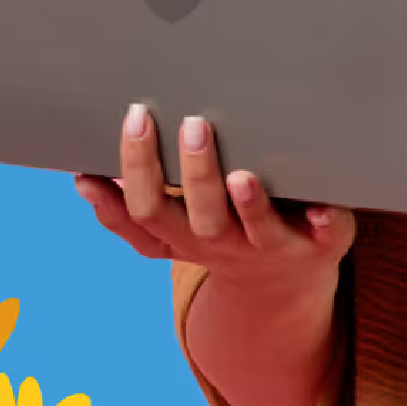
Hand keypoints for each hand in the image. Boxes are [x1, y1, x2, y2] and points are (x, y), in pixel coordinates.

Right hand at [75, 103, 354, 304]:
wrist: (282, 288)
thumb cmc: (220, 236)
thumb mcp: (171, 231)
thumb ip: (129, 210)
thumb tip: (82, 178)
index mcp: (183, 236)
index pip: (148, 210)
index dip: (137, 170)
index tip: (135, 117)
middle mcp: (223, 245)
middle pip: (199, 218)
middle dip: (193, 174)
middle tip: (192, 124)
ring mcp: (272, 248)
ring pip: (254, 231)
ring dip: (247, 204)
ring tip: (240, 175)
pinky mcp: (321, 244)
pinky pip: (324, 235)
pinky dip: (323, 220)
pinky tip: (321, 204)